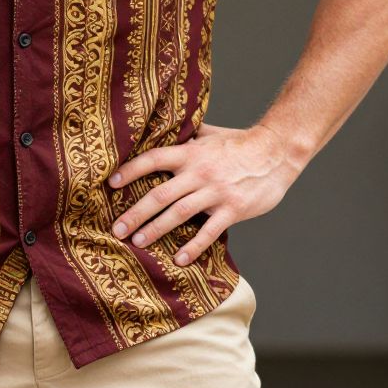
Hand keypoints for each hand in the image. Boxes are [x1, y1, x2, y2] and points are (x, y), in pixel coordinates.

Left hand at [108, 122, 301, 265]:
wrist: (276, 152)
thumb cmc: (238, 143)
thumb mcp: (208, 134)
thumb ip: (186, 135)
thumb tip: (163, 128)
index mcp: (190, 153)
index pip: (153, 159)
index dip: (130, 170)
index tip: (111, 183)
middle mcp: (198, 173)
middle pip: (159, 194)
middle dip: (135, 213)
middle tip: (116, 229)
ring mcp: (215, 192)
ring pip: (179, 214)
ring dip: (156, 229)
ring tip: (138, 242)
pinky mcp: (233, 209)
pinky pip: (209, 231)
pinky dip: (193, 246)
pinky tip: (179, 259)